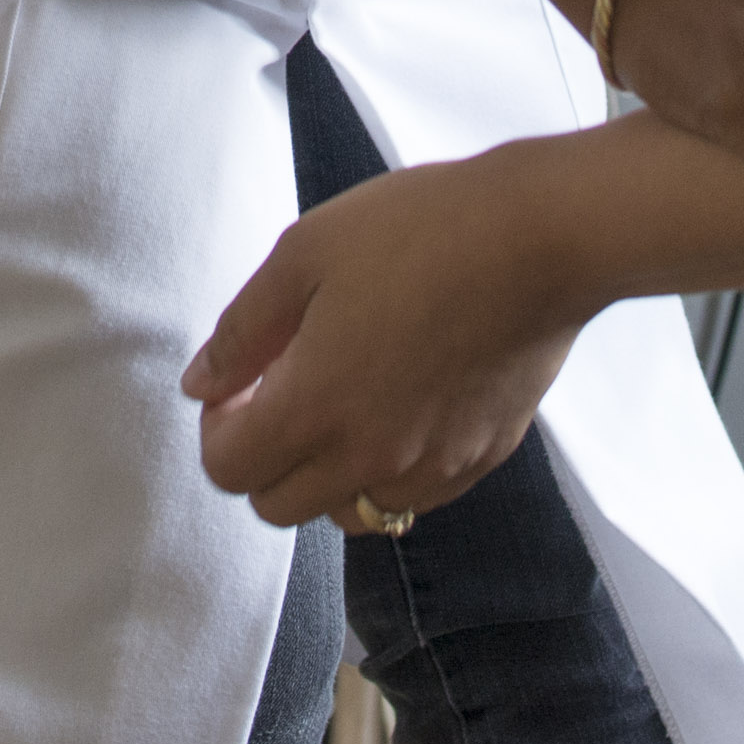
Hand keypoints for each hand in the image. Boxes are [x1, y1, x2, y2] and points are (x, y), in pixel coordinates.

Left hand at [184, 155, 584, 529]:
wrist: (541, 238)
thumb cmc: (420, 230)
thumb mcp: (305, 255)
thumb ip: (242, 332)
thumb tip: (202, 385)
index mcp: (316, 408)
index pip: (228, 471)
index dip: (218, 427)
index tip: (240, 383)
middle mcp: (370, 458)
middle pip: (278, 506)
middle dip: (263, 455)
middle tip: (285, 388)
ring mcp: (430, 469)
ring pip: (346, 512)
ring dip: (325, 473)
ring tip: (344, 399)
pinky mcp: (478, 461)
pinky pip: (410, 499)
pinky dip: (388, 471)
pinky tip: (400, 402)